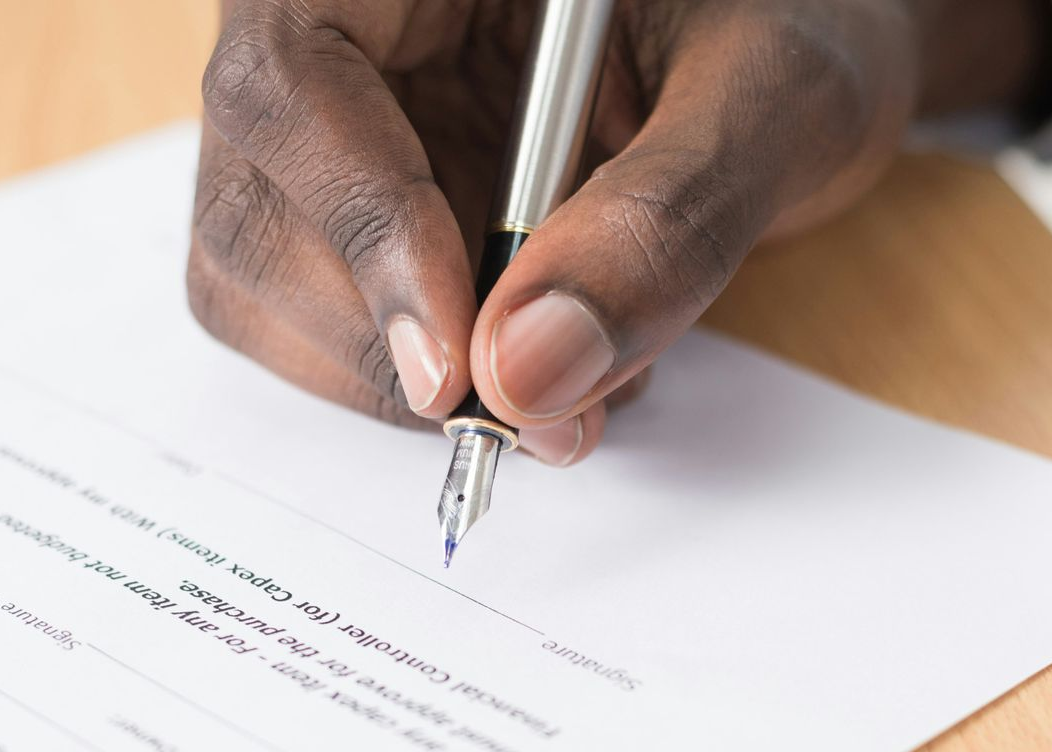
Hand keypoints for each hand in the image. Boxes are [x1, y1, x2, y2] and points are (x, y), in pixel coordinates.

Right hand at [188, 0, 1051, 464]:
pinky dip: (416, 382)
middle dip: (379, 337)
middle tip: (528, 413)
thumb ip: (666, 220)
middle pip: (252, 198)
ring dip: (391, 377)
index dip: (361, 228)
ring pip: (260, 277)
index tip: (455, 367)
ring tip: (564, 382)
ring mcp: (336, 125)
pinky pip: (322, 320)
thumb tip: (529, 375)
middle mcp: (344, 26)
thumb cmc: (797, 25)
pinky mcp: (352, 208)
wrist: (799, 52)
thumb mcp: (776, 96)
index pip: (296, 77)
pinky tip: (532, 360)